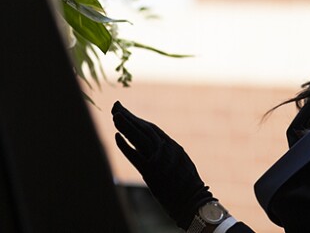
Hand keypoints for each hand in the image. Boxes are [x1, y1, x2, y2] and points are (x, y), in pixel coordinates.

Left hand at [111, 101, 213, 228]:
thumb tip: (154, 147)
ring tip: (114, 116)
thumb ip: (169, 154)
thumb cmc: (188, 187)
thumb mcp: (182, 164)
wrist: (194, 202)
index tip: (125, 112)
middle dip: (129, 117)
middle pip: (144, 129)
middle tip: (116, 107)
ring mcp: (159, 161)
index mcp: (174, 147)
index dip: (137, 119)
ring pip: (139, 138)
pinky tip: (116, 136)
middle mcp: (166, 150)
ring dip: (126, 126)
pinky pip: (135, 157)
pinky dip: (125, 146)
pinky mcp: (151, 173)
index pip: (152, 129)